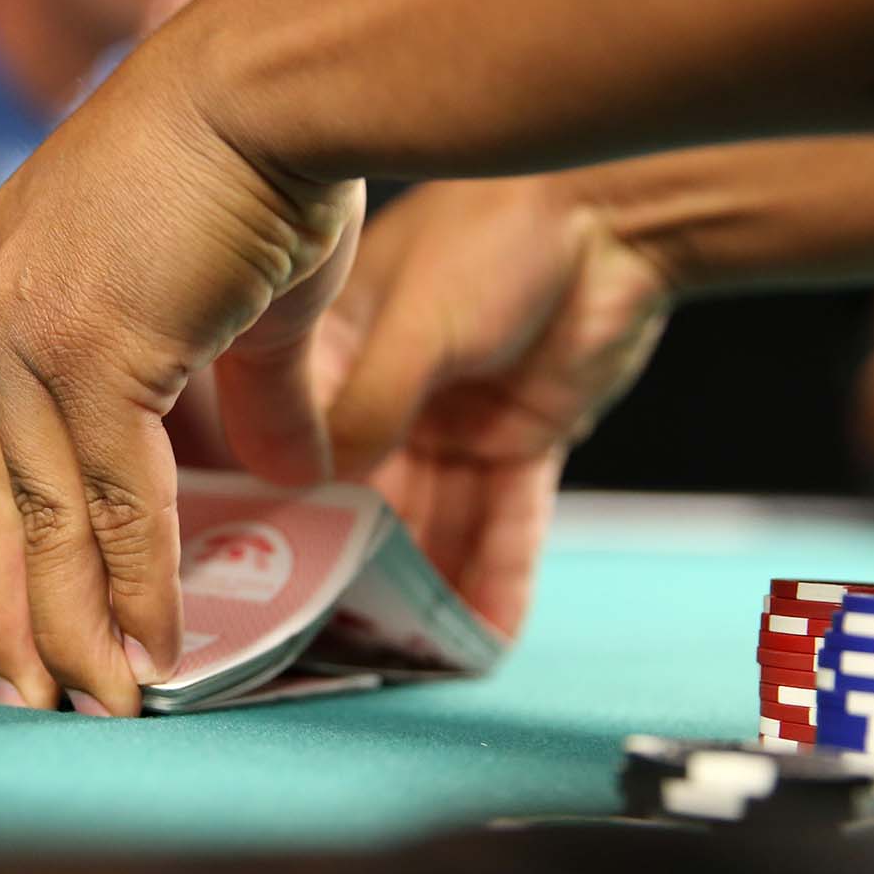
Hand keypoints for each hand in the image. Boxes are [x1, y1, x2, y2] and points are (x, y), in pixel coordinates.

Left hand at [0, 50, 363, 716]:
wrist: (274, 79)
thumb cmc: (263, 157)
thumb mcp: (240, 298)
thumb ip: (248, 391)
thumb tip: (286, 470)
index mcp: (0, 287)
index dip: (14, 546)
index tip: (29, 623)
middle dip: (20, 612)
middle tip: (39, 700)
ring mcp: (24, 330)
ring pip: (46, 515)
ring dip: (77, 624)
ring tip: (99, 707)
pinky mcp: (82, 349)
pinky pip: (114, 499)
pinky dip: (138, 583)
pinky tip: (155, 650)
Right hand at [321, 177, 673, 634]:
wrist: (619, 215)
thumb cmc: (498, 233)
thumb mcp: (418, 321)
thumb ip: (369, 403)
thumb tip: (321, 483)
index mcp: (335, 351)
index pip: (291, 443)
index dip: (276, 504)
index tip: (254, 568)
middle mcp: (387, 397)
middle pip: (362, 500)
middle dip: (348, 568)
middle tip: (323, 639)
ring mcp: (454, 424)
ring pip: (432, 525)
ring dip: (423, 588)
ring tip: (398, 658)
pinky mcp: (521, 445)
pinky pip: (504, 527)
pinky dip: (497, 580)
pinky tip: (485, 638)